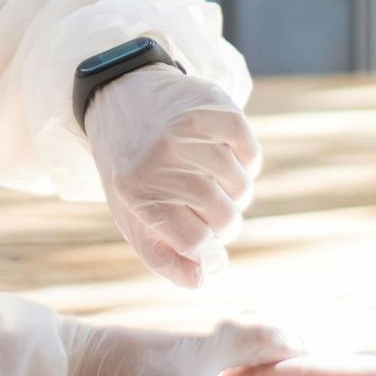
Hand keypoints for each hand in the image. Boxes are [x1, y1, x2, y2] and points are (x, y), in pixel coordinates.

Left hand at [84, 65, 259, 287]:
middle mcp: (161, 158)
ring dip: (235, 194)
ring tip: (212, 183)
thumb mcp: (133, 218)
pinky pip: (252, 154)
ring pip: (242, 187)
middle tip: (207, 211)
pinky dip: (247, 165)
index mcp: (136, 192)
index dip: (207, 249)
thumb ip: (164, 258)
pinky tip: (225, 158)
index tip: (202, 241)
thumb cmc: (132, 172)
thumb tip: (205, 277)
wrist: (122, 99)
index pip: (195, 241)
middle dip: (224, 224)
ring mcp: (188, 129)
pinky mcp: (213, 106)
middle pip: (224, 217)